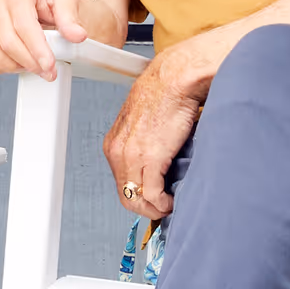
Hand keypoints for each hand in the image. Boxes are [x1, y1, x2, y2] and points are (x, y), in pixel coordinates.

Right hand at [0, 0, 91, 81]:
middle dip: (29, 62)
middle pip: (7, 43)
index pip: (23, 26)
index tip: (48, 65)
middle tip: (46, 71)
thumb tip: (76, 35)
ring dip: (13, 65)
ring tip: (30, 62)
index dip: (37, 50)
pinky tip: (14, 60)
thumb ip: (70, 18)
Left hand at [103, 46, 201, 219]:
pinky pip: (153, 194)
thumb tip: (157, 165)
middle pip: (126, 197)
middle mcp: (118, 151)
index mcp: (114, 143)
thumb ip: (144, 146)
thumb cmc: (165, 95)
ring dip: (156, 209)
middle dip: (146, 209)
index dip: (139, 197)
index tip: (154, 199)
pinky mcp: (150, 158)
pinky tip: (173, 200)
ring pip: (137, 200)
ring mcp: (132, 156)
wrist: (174, 80)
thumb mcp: (144, 125)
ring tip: (170, 205)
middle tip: (164, 208)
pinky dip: (164, 203)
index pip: (120, 183)